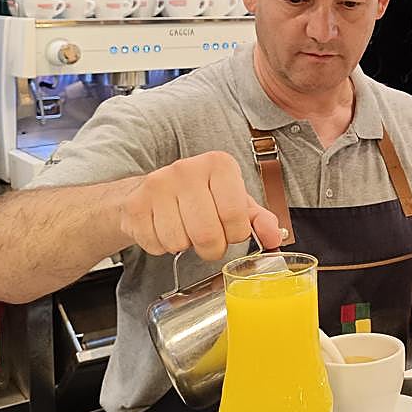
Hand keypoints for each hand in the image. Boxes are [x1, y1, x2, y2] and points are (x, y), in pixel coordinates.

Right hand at [120, 151, 284, 259]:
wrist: (152, 192)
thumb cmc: (201, 197)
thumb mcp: (236, 202)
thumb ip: (259, 219)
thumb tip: (276, 238)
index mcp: (219, 164)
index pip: (235, 216)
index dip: (235, 233)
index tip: (230, 230)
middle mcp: (187, 168)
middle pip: (207, 234)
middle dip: (211, 247)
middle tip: (208, 239)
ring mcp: (158, 184)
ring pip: (179, 242)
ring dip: (185, 246)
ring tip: (185, 229)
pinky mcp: (135, 204)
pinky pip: (155, 245)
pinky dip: (162, 247)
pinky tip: (164, 229)